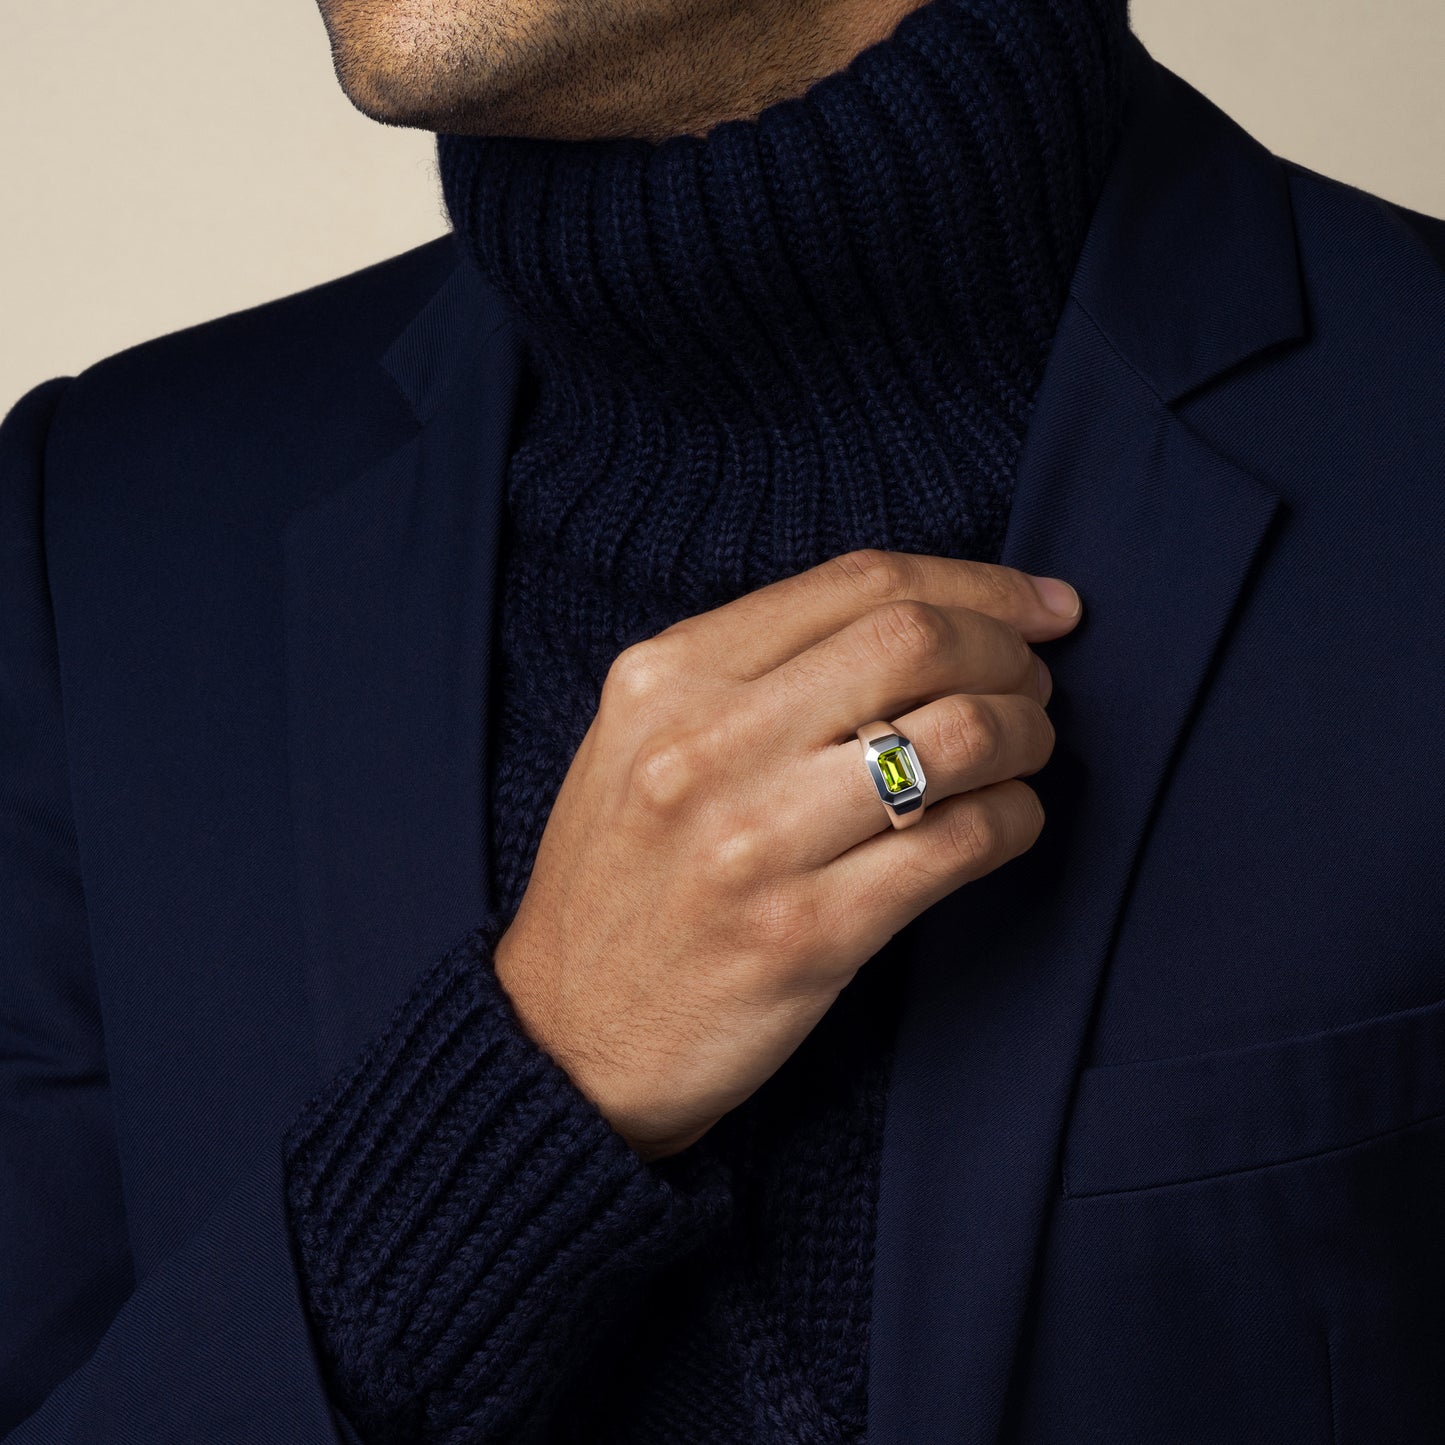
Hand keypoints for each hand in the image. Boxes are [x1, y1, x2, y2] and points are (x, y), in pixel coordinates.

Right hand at [492, 549, 1081, 1159]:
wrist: (564, 1041)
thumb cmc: (622, 881)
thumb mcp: (642, 742)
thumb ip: (754, 673)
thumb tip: (925, 628)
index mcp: (666, 676)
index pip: (858, 582)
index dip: (979, 584)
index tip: (1040, 605)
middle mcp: (705, 743)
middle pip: (916, 640)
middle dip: (1009, 651)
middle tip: (1035, 683)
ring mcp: (755, 840)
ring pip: (955, 736)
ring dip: (1025, 734)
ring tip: (1026, 750)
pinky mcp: (808, 934)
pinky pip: (961, 844)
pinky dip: (1014, 819)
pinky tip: (1007, 822)